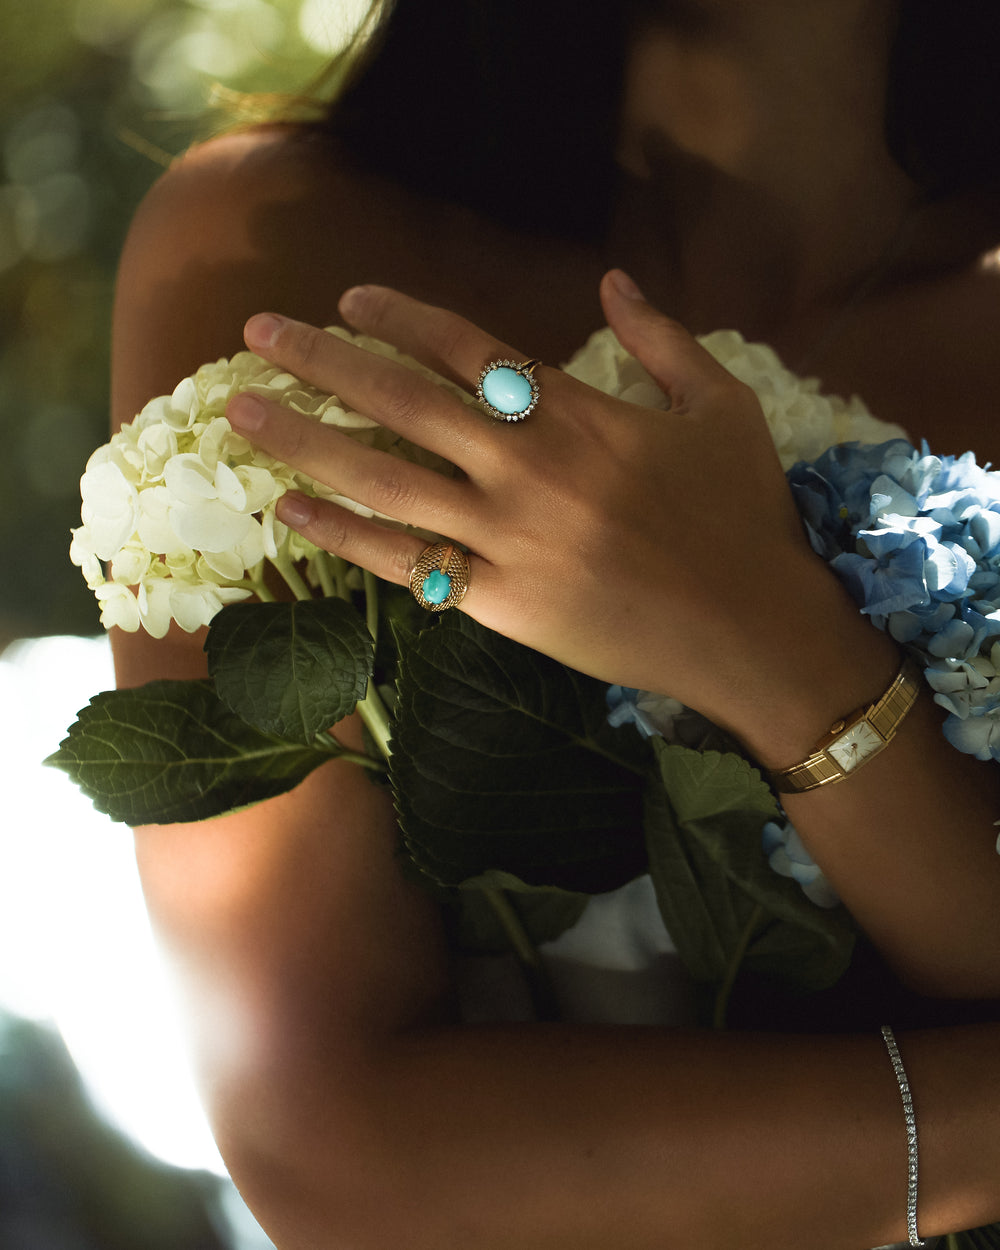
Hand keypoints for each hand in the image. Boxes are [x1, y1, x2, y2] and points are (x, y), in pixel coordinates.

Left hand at [225, 271, 866, 744]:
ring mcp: (505, 536)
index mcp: (579, 414)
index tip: (348, 296)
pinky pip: (404, 562)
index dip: (401, 316)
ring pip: (385, 477)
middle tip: (259, 331)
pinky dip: (343, 536)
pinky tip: (291, 512)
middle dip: (324, 359)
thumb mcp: (723, 408)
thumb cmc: (742, 518)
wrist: (749, 631)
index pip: (469, 347)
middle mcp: (527, 467)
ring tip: (242, 413)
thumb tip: (613, 279)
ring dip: (306, 440)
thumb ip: (663, 339)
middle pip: (404, 400)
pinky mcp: (497, 601)